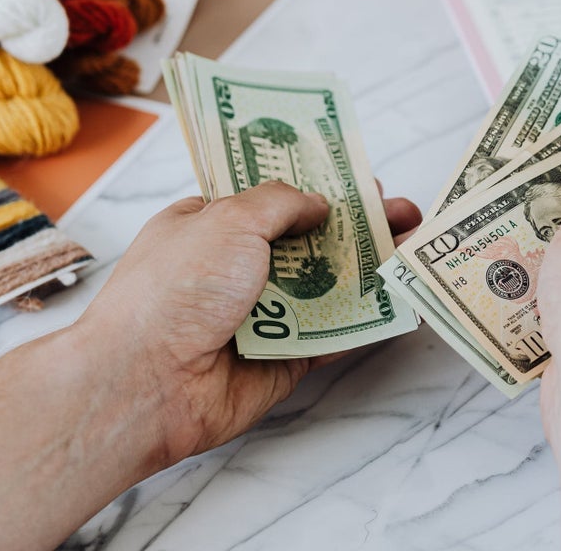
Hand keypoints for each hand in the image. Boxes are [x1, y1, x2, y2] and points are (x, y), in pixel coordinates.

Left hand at [73, 181, 421, 463]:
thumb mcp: (228, 220)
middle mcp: (236, 269)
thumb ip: (281, 203)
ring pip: (328, 287)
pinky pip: (333, 335)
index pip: (271, 199)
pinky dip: (367, 320)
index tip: (358, 177)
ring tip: (415, 247)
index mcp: (211, 226)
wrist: (146, 383)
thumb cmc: (172, 292)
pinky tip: (402, 301)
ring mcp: (261, 315)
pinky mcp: (282, 359)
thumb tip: (319, 203)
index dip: (316, 185)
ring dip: (370, 269)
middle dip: (357, 225)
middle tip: (401, 212)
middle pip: (309, 241)